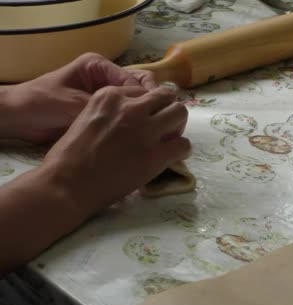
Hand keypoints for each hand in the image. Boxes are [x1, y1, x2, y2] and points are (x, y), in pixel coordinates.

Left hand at [2, 53, 156, 143]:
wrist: (19, 118)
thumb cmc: (42, 103)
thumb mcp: (75, 103)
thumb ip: (106, 107)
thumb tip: (137, 115)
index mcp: (99, 67)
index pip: (136, 79)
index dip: (150, 97)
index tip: (159, 115)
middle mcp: (106, 78)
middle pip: (142, 88)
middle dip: (154, 105)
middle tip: (160, 124)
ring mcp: (106, 95)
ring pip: (138, 104)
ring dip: (146, 116)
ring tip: (154, 132)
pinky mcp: (104, 112)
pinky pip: (127, 116)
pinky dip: (136, 125)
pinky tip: (142, 136)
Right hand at [41, 85, 189, 214]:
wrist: (66, 184)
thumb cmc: (68, 156)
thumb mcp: (85, 117)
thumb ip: (110, 112)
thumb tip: (130, 118)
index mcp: (110, 96)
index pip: (143, 91)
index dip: (147, 106)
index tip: (145, 119)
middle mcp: (130, 108)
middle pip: (165, 96)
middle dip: (167, 109)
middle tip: (164, 126)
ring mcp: (145, 131)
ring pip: (180, 113)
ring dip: (178, 125)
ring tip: (170, 139)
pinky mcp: (155, 155)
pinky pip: (184, 144)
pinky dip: (181, 150)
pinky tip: (171, 157)